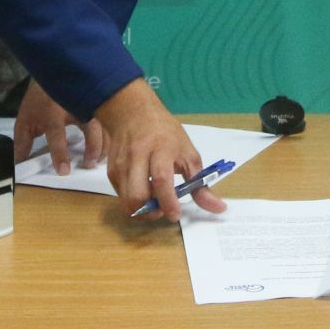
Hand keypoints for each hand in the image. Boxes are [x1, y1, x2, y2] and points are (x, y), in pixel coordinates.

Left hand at [14, 79, 105, 176]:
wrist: (53, 71)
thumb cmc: (40, 100)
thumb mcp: (25, 120)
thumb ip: (23, 142)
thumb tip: (20, 164)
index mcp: (53, 112)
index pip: (57, 135)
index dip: (60, 153)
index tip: (64, 171)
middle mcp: (74, 107)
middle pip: (91, 128)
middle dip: (93, 148)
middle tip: (88, 165)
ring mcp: (90, 104)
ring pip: (105, 124)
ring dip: (105, 144)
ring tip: (98, 160)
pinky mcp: (99, 104)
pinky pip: (110, 121)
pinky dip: (111, 136)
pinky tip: (108, 148)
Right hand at [93, 78, 227, 220]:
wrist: (133, 113)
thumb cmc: (165, 133)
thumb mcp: (188, 153)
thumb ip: (200, 183)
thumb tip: (219, 208)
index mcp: (161, 148)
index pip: (162, 179)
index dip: (168, 201)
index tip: (175, 215)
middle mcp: (137, 156)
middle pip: (137, 195)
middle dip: (151, 211)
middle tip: (163, 209)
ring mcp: (121, 164)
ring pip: (126, 200)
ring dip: (142, 210)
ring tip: (154, 202)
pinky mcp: (111, 171)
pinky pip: (121, 196)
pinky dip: (133, 202)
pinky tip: (144, 192)